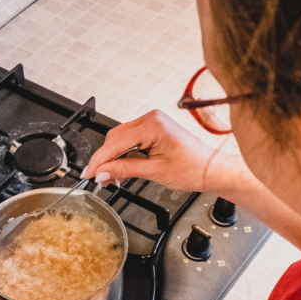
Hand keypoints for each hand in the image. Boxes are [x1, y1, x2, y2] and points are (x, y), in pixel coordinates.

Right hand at [81, 110, 226, 192]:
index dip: (100, 160)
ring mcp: (153, 122)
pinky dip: (123, 154)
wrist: (211, 169)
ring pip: (121, 138)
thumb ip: (125, 170)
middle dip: (106, 160)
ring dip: (114, 158)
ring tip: (111, 179)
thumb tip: (102, 172)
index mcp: (153, 126)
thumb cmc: (193, 168)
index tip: (89, 174)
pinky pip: (131, 139)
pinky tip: (121, 169)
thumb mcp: (155, 172)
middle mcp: (152, 119)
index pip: (115, 142)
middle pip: (115, 138)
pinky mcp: (154, 128)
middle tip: (100, 180)